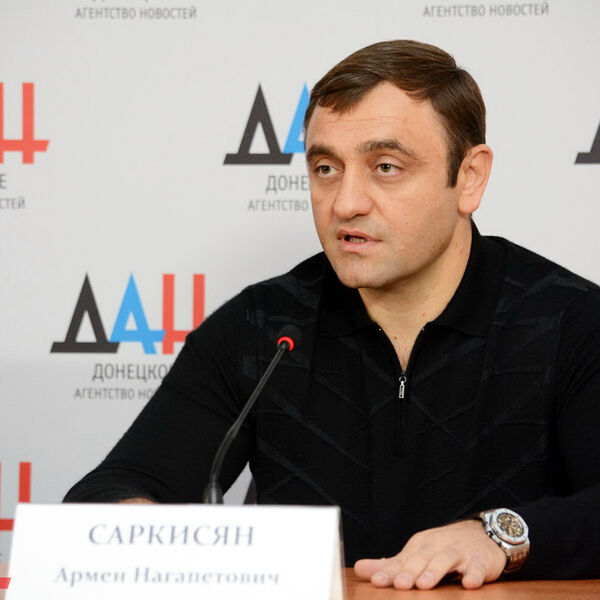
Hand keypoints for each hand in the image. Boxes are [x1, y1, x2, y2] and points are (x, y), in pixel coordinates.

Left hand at [354, 519, 505, 589]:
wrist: (481, 534)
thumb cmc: (443, 548)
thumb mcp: (416, 553)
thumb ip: (391, 565)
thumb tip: (360, 568)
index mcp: (420, 545)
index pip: (403, 560)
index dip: (389, 571)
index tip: (377, 581)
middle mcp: (437, 546)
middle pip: (422, 558)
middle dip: (410, 572)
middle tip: (399, 584)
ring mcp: (459, 552)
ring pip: (445, 560)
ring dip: (435, 572)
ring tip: (424, 585)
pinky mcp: (480, 561)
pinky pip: (477, 568)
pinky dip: (474, 574)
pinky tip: (469, 584)